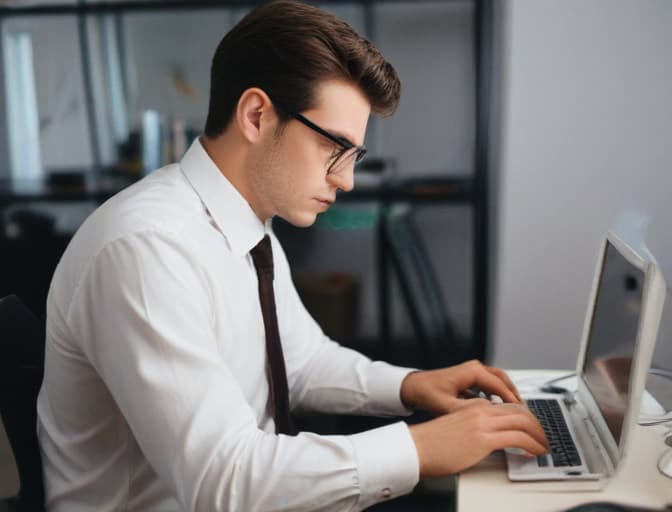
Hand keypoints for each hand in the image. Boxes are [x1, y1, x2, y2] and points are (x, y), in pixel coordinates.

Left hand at [400, 360, 521, 414]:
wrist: (413, 387)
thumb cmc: (426, 393)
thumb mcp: (447, 405)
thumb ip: (468, 410)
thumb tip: (487, 414)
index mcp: (472, 372)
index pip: (500, 386)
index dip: (512, 400)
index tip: (522, 414)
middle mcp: (474, 368)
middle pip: (503, 379)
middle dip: (514, 394)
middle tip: (523, 411)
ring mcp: (472, 371)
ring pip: (498, 380)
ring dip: (507, 393)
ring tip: (515, 410)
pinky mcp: (470, 377)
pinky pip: (490, 383)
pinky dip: (498, 393)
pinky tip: (500, 407)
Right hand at [408, 402, 548, 476]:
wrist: (417, 447)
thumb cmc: (431, 442)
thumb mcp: (457, 427)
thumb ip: (475, 428)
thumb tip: (488, 440)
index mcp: (474, 406)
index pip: (508, 406)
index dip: (525, 417)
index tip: (531, 428)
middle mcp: (481, 410)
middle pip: (520, 412)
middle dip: (536, 425)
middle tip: (543, 436)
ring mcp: (484, 423)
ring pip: (524, 423)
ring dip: (538, 435)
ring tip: (544, 445)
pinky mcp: (485, 438)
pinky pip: (518, 438)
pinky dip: (532, 445)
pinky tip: (535, 451)